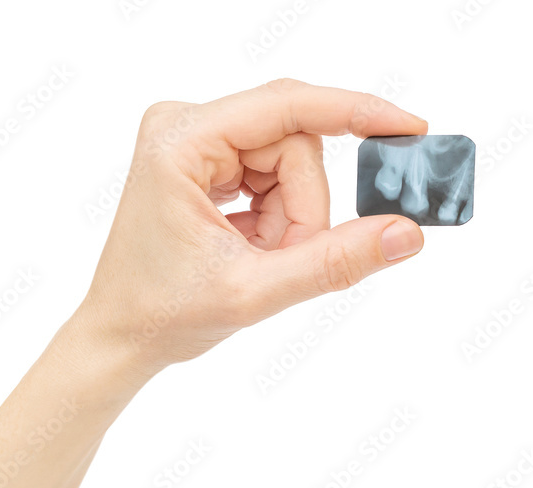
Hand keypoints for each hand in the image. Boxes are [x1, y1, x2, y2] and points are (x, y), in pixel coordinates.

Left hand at [76, 78, 427, 378]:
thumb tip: (404, 233)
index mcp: (181, 141)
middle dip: (306, 208)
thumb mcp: (256, 291)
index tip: (410, 127)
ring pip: (294, 163)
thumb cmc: (164, 314)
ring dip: (295, 218)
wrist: (122, 336)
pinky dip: (282, 218)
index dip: (356, 113)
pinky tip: (251, 245)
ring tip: (260, 258)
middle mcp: (186, 125)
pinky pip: (279, 174)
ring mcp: (197, 139)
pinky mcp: (209, 157)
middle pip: (296, 143)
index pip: (288, 106)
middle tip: (284, 258)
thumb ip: (334, 261)